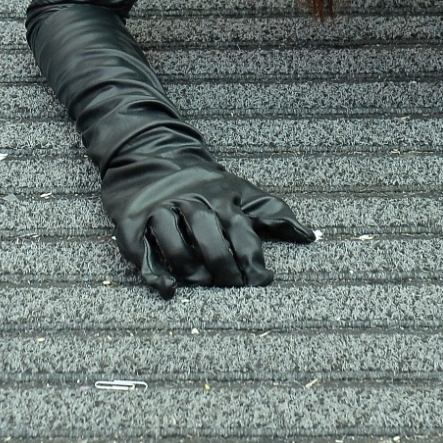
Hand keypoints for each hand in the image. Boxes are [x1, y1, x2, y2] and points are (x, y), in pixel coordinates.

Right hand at [101, 162, 313, 297]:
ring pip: (174, 244)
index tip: (262, 281)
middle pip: (209, 239)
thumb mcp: (240, 192)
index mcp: (221, 198)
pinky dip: (153, 272)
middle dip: (223, 268)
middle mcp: (191, 203)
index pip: (242, 232)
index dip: (253, 260)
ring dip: (190, 270)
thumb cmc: (204, 185)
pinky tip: (168, 290)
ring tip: (201, 284)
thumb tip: (309, 237)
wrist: (150, 153)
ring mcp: (160, 210)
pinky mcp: (132, 220)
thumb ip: (272, 213)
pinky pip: (140, 249)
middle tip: (231, 287)